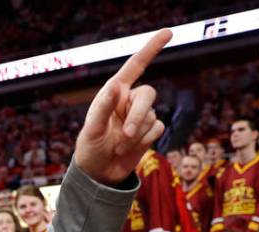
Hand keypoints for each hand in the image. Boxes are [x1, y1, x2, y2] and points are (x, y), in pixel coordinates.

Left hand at [73, 29, 171, 185]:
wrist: (99, 172)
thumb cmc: (90, 147)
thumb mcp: (91, 129)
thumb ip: (102, 108)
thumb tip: (114, 89)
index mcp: (114, 91)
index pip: (135, 65)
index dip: (151, 48)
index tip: (168, 32)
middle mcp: (129, 100)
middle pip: (148, 94)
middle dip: (138, 115)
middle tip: (125, 134)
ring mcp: (141, 116)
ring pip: (152, 116)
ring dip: (136, 135)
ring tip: (118, 147)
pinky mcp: (149, 131)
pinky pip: (157, 129)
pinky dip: (144, 142)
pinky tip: (129, 149)